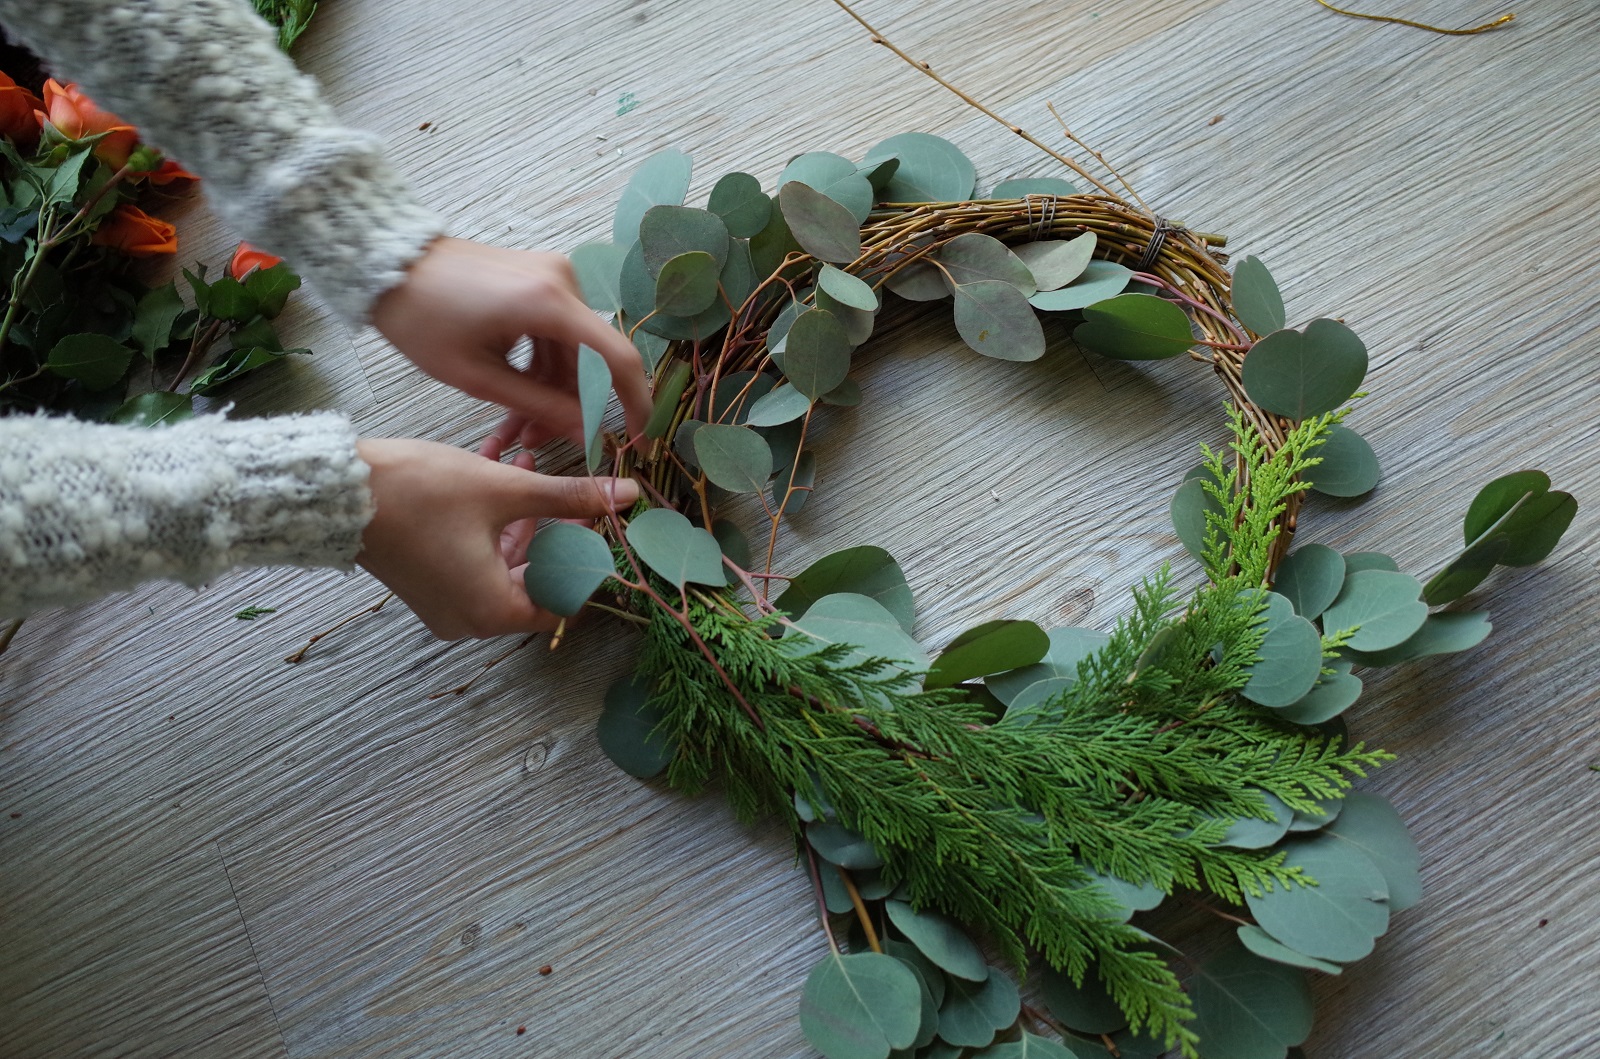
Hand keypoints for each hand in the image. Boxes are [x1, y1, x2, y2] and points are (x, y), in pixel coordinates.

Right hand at [354, 438, 636, 639]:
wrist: (335, 491)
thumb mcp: (505, 490)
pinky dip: (492, 526)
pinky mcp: (427, 584)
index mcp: (494, 611)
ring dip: (523, 519)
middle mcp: (469, 620)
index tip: (602, 526)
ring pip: (505, 565)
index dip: (588, 561)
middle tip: (575, 494)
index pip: (565, 601)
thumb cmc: (419, 493)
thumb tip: (628, 495)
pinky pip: (475, 560)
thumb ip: (570, 496)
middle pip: (535, 582)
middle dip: (556, 531)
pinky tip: (500, 473)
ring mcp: (445, 605)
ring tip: (533, 466)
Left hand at [370, 237, 651, 444]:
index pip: (618, 358)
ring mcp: (553, 276)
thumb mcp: (477, 376)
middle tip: (540, 443)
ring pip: (573, 350)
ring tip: (519, 429)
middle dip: (573, 407)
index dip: (635, 402)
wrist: (386, 262)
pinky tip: (517, 394)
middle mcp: (563, 282)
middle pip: (592, 359)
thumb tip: (588, 433)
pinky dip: (543, 367)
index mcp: (550, 302)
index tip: (637, 437)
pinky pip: (556, 333)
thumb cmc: (421, 319)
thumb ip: (539, 406)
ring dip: (554, 392)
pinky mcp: (539, 278)